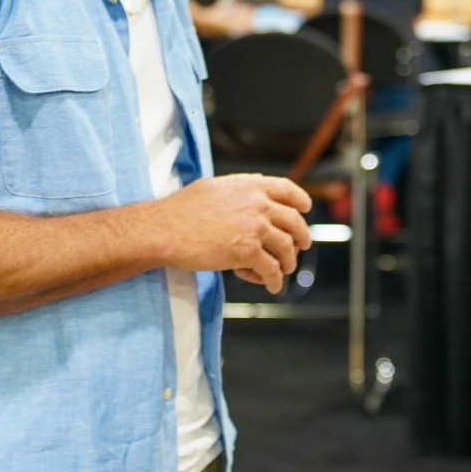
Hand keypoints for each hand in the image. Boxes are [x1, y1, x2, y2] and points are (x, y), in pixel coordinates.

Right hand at [156, 174, 313, 294]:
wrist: (164, 229)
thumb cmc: (180, 210)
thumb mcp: (214, 188)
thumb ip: (238, 191)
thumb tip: (249, 196)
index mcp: (250, 186)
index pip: (287, 190)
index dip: (300, 200)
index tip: (305, 209)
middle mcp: (257, 203)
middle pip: (294, 221)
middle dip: (301, 236)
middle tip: (301, 246)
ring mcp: (255, 227)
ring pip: (286, 247)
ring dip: (289, 261)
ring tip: (284, 270)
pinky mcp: (248, 251)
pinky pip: (272, 269)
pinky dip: (274, 280)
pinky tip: (272, 286)